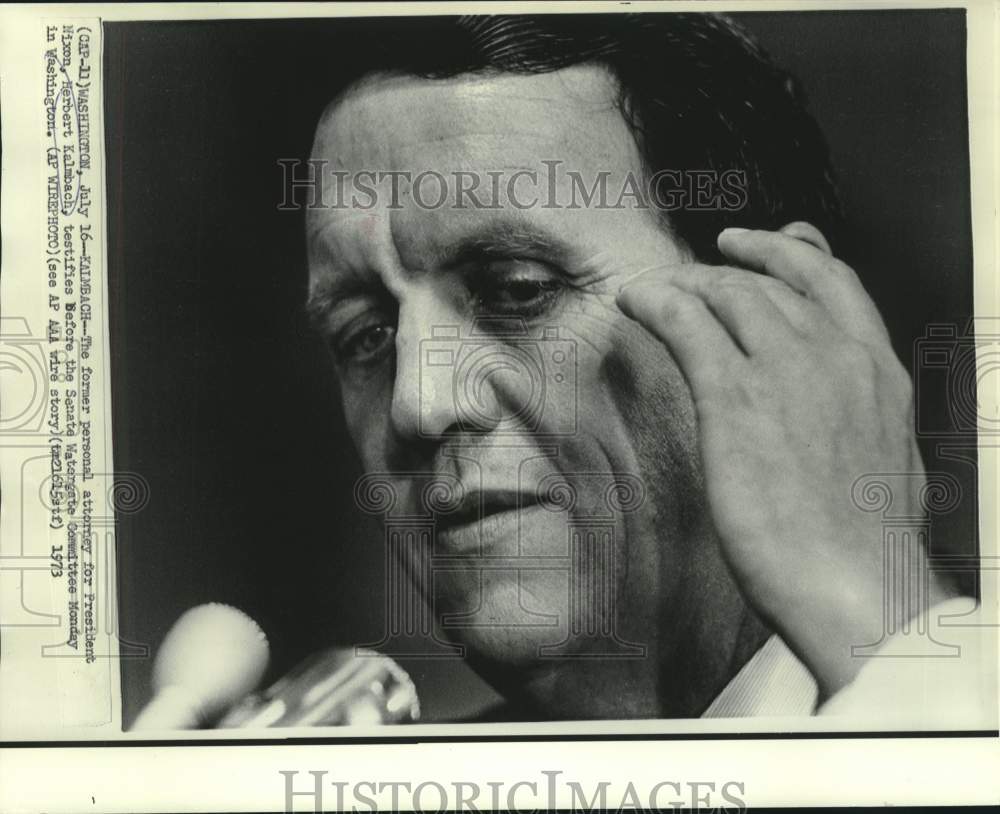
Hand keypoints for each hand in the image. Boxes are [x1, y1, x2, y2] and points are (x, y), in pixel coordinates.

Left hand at [617, 224, 949, 697]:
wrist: (858, 585)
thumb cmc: (866, 544)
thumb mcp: (884, 460)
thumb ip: (857, 418)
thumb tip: (837, 416)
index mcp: (878, 370)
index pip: (834, 282)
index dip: (791, 253)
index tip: (762, 245)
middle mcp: (836, 355)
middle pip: (772, 282)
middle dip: (725, 269)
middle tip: (691, 274)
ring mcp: (786, 371)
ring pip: (727, 293)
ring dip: (685, 283)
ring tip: (654, 290)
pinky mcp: (735, 398)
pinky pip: (687, 325)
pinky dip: (656, 303)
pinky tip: (633, 303)